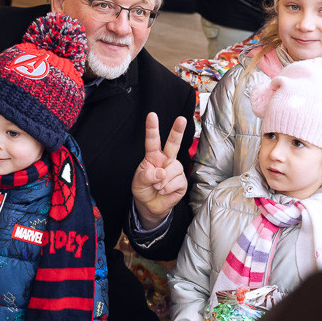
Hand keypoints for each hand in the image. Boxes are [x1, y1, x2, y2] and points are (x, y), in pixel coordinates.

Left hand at [131, 113, 187, 228]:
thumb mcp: (139, 182)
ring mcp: (175, 169)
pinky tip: (164, 191)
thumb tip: (162, 173)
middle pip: (173, 143)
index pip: (152, 140)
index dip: (152, 128)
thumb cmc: (144, 189)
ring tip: (158, 187)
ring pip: (173, 169)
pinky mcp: (182, 181)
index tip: (152, 115)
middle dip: (177, 131)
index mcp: (153, 156)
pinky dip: (168, 188)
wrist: (150, 205)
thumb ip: (148, 176)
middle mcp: (166, 159)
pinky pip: (177, 181)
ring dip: (163, 181)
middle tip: (181, 119)